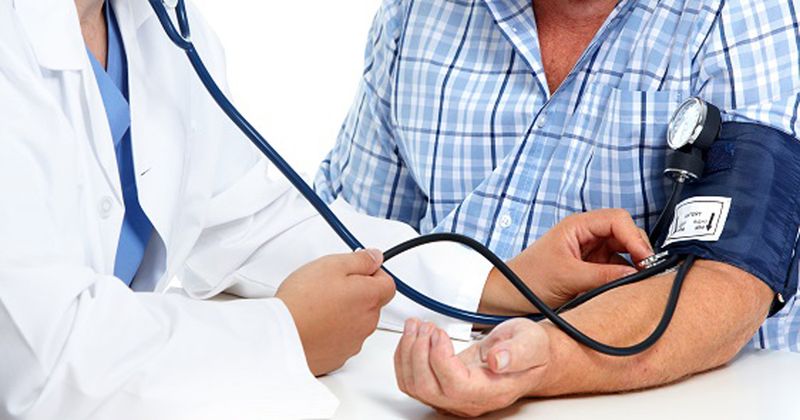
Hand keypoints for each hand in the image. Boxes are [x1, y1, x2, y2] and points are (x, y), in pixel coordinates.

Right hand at [276, 249, 395, 375]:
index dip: (373, 274)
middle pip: (372, 304)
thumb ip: (360, 259)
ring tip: (318, 306)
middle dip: (357, 293)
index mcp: (369, 297)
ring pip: (357, 322)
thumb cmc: (303, 301)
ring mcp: (354, 342)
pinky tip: (315, 324)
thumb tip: (375, 257)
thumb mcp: (332, 264)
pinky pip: (342, 340)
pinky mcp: (338, 357)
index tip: (357, 271)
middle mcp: (367, 323)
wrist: (282, 335)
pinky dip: (333, 332)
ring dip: (345, 313)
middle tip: (330, 287)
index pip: (388, 284)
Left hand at [395, 318, 548, 416]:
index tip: (439, 333)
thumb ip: (517, 352)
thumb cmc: (529, 350)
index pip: (454, 385)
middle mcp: (469, 400)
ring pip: (415, 386)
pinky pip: (412, 381)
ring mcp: (453, 396)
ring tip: (416, 326)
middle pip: (428, 389)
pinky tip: (413, 337)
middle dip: (418, 353)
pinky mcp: (442, 387)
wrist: (528, 356)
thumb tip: (498, 361)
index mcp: (492, 391)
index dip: (439, 359)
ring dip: (407, 353)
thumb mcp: (531, 342)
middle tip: (425, 326)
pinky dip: (405, 358)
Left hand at [479, 209, 652, 313]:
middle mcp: (586, 235)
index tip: (645, 258)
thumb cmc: (527, 278)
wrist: (508, 296)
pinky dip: (624, 277)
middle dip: (638, 250)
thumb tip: (634, 275)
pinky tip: (626, 287)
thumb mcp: (567, 277)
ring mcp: (590, 252)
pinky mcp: (591, 269)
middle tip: (647, 271)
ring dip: (632, 265)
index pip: (617, 219)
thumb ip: (603, 276)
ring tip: (638, 281)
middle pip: (625, 234)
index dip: (635, 237)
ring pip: (623, 253)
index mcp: (578, 226)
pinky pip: (615, 269)